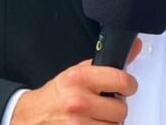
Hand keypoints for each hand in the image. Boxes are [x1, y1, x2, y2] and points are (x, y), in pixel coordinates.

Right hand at [12, 38, 141, 123]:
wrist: (30, 117)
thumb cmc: (55, 95)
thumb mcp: (78, 72)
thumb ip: (107, 63)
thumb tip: (135, 47)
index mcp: (79, 79)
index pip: (121, 80)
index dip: (129, 85)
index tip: (126, 87)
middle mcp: (77, 101)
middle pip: (121, 109)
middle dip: (116, 108)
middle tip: (105, 105)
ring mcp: (76, 124)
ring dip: (109, 123)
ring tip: (96, 116)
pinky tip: (91, 124)